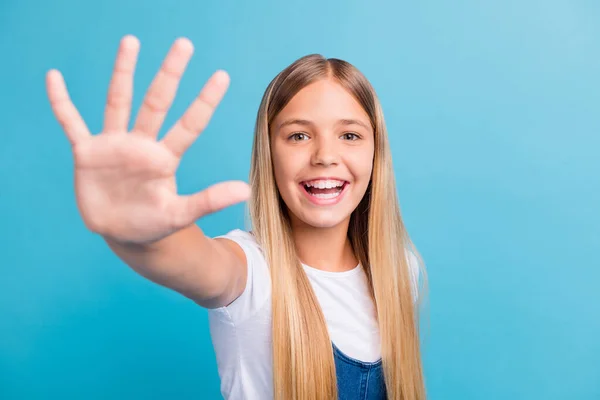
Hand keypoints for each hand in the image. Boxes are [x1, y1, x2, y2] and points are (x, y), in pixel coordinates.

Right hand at [46, 35, 249, 244]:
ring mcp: (114, 146)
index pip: (190, 124)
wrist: (124, 235)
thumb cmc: (154, 223)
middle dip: (170, 74)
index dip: (205, 101)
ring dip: (123, 73)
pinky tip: (54, 78)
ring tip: (132, 41)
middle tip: (184, 43)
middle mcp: (142, 145)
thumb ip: (209, 200)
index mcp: (165, 158)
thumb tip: (245, 191)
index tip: (222, 76)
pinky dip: (61, 103)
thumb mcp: (180, 214)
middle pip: (157, 102)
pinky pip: (71, 123)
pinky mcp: (88, 153)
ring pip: (119, 102)